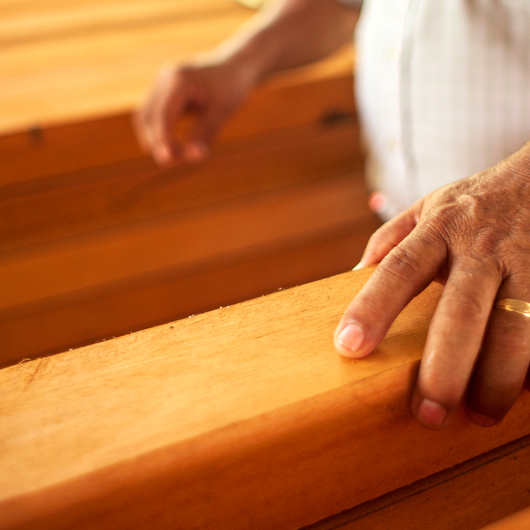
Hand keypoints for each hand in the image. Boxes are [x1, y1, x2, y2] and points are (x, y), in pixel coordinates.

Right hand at [134, 56, 253, 164]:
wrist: (234, 67)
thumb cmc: (231, 89)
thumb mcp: (222, 112)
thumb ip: (206, 134)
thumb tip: (192, 158)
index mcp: (180, 80)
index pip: (163, 114)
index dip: (164, 139)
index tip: (170, 159)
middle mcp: (165, 78)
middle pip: (147, 115)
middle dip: (156, 140)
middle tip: (170, 162)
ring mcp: (161, 82)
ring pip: (144, 115)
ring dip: (153, 137)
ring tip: (172, 156)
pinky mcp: (162, 89)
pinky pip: (151, 113)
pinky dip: (157, 130)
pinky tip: (170, 145)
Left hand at [334, 142, 529, 428]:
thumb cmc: (474, 204)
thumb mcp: (427, 209)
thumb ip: (390, 241)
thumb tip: (351, 277)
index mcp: (439, 230)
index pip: (399, 270)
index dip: (373, 308)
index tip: (348, 346)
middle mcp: (483, 248)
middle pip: (461, 311)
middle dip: (444, 366)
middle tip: (426, 413)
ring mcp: (529, 264)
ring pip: (517, 328)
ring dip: (499, 378)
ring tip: (478, 415)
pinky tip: (524, 392)